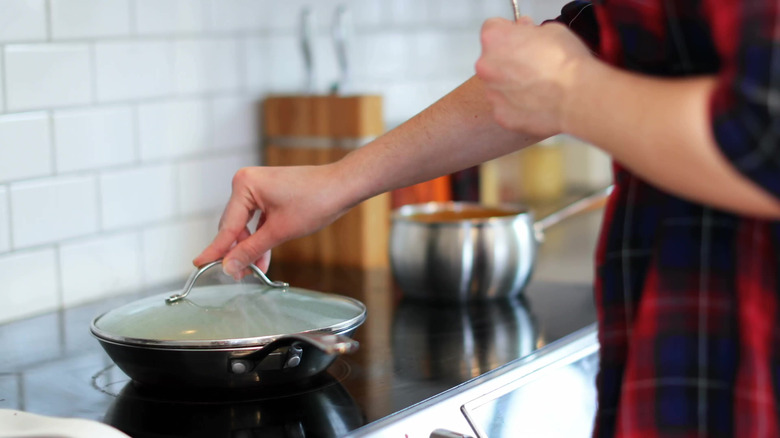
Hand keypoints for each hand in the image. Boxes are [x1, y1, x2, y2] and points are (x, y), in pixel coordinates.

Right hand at [193, 164, 345, 278]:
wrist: (342, 186)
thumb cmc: (315, 201)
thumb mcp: (279, 232)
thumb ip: (250, 250)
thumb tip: (228, 266)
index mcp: (244, 185)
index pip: (227, 226)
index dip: (215, 250)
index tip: (199, 265)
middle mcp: (246, 182)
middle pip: (233, 226)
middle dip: (236, 251)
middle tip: (236, 275)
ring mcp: (258, 187)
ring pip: (245, 226)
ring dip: (249, 247)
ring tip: (251, 271)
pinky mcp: (269, 194)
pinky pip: (257, 221)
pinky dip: (260, 239)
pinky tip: (262, 259)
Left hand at [475, 17, 592, 135]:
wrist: (576, 96)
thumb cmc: (565, 61)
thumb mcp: (551, 30)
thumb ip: (530, 31)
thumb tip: (526, 33)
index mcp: (494, 38)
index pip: (492, 30)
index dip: (509, 33)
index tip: (521, 40)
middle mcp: (485, 66)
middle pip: (492, 60)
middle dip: (508, 61)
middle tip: (532, 66)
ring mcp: (491, 93)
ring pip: (497, 86)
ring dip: (511, 85)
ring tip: (537, 87)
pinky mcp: (500, 115)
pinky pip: (505, 108)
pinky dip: (517, 107)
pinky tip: (536, 104)